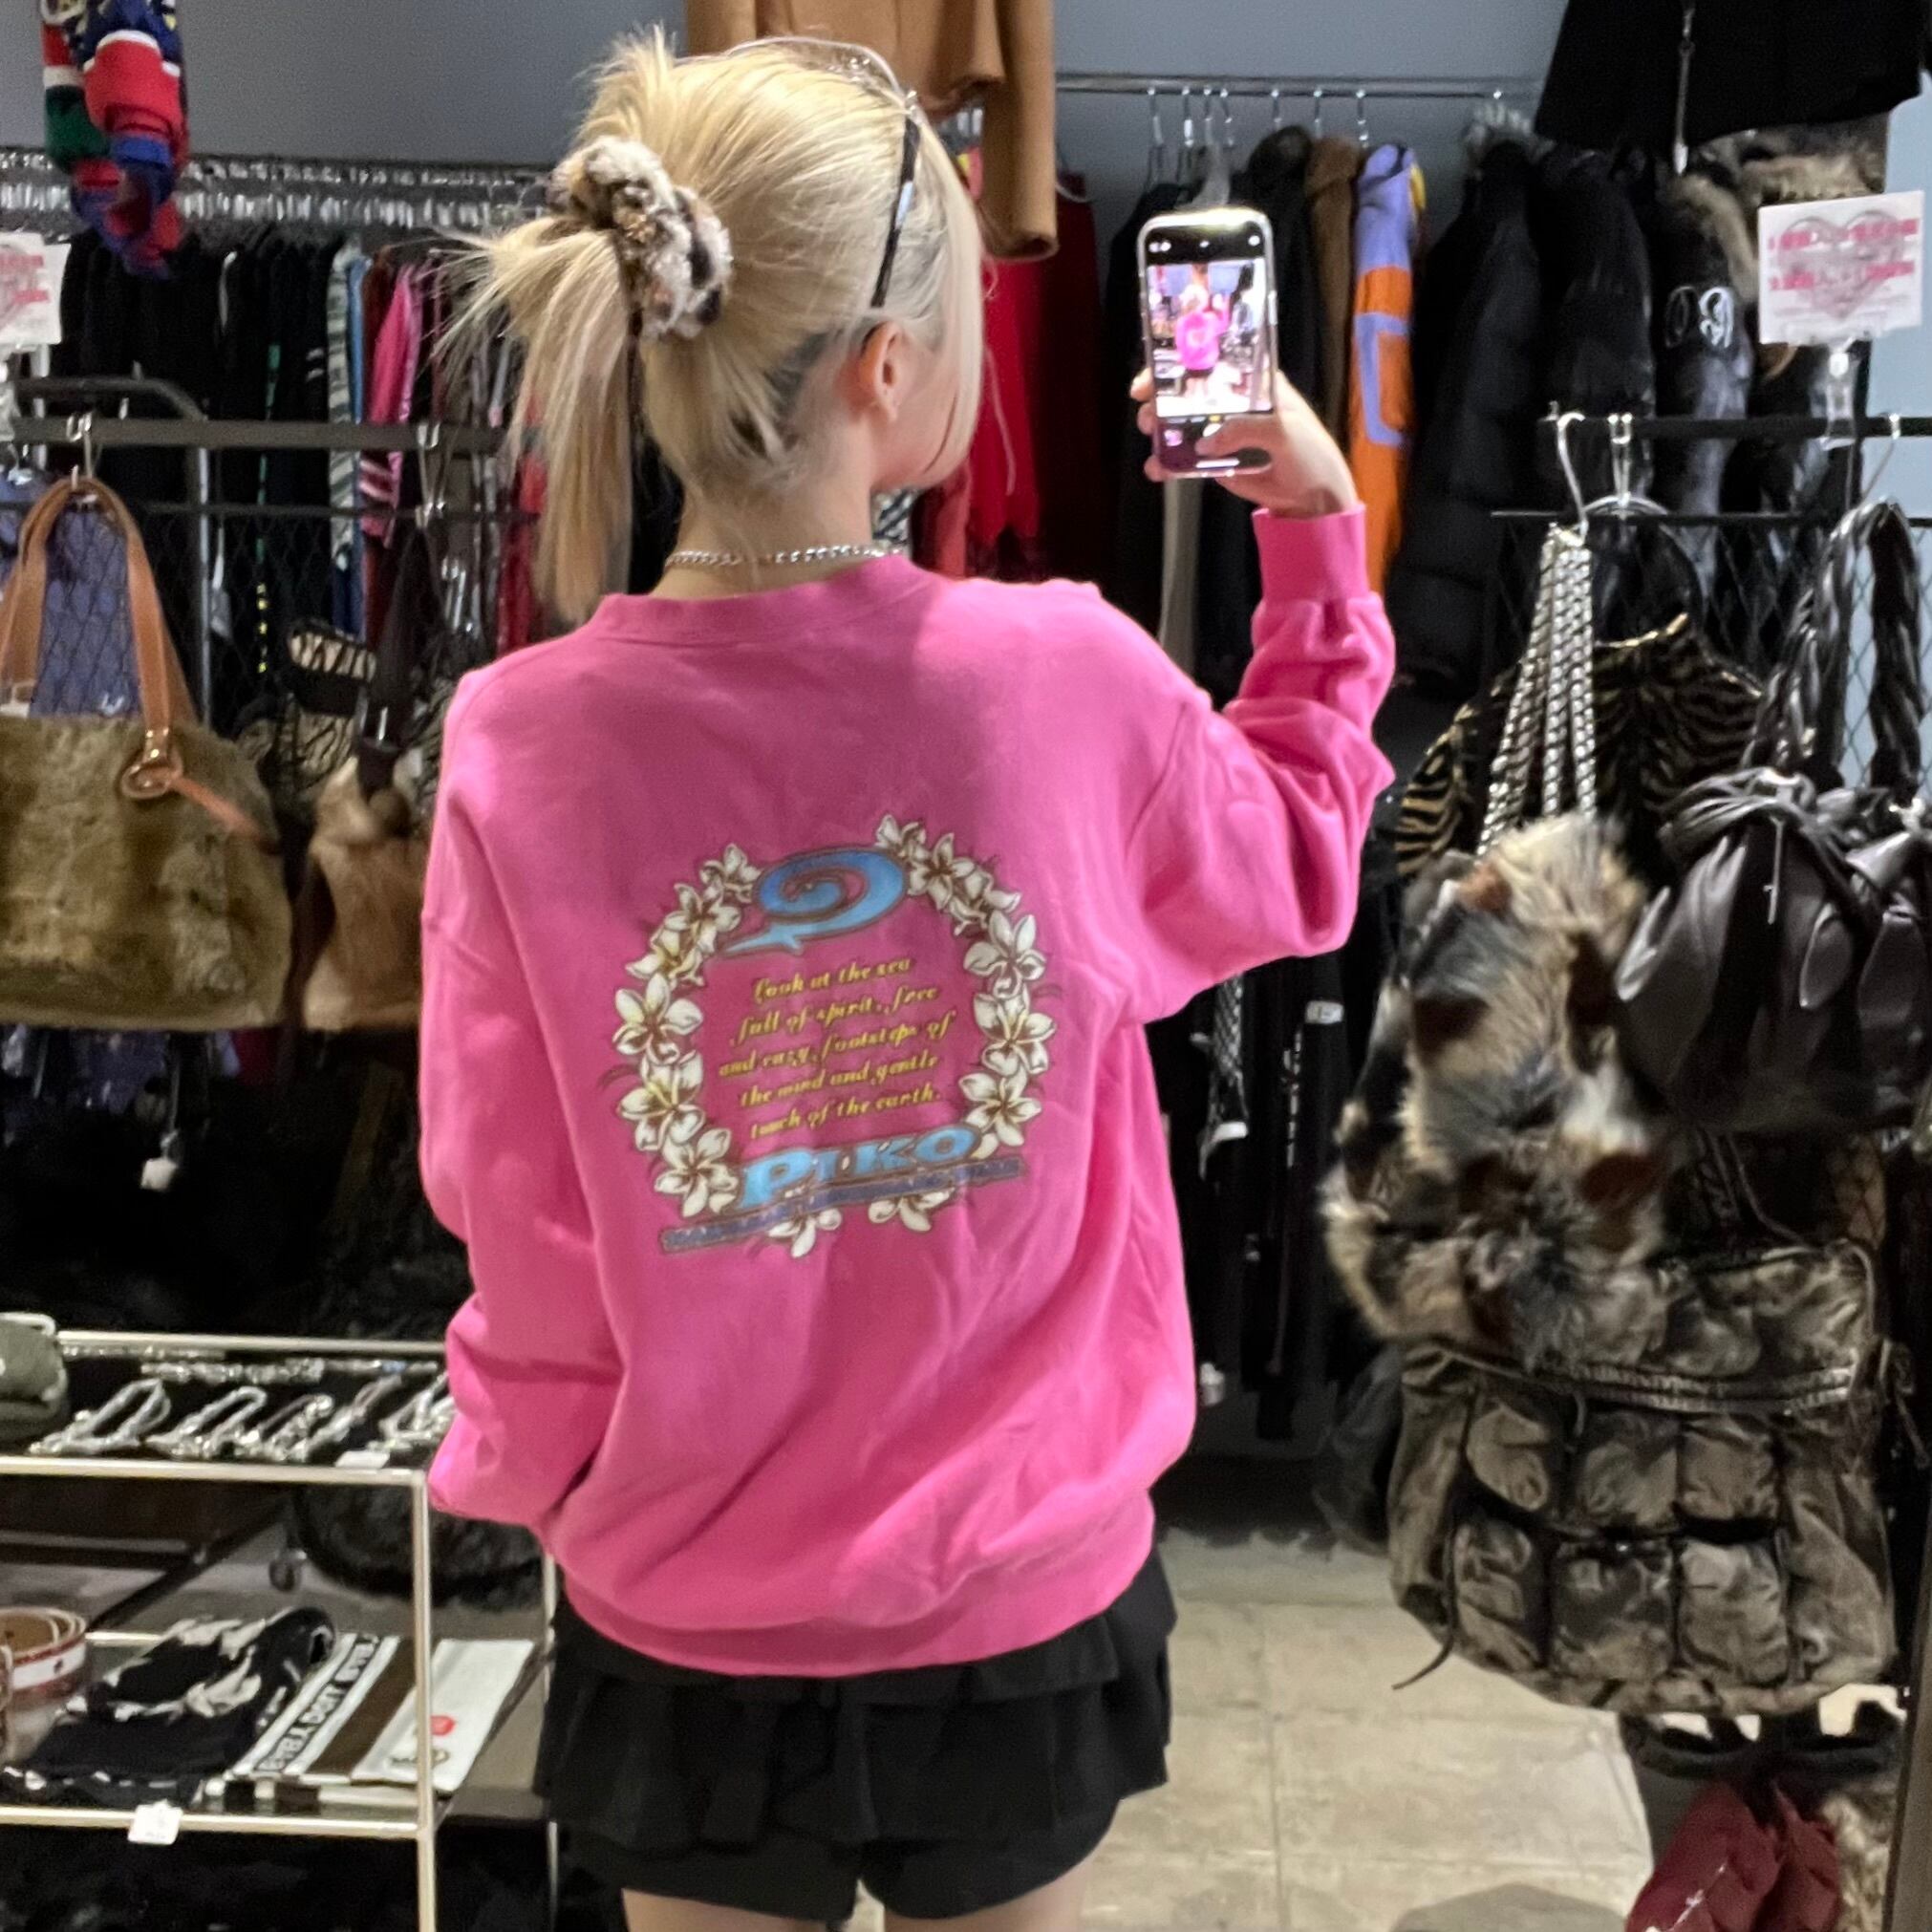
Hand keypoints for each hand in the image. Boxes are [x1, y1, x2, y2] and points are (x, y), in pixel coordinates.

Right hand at [1133, 370, 1359, 518]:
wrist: (1313, 497)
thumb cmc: (1308, 452)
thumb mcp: (1282, 431)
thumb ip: (1244, 431)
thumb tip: (1204, 443)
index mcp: (1253, 383)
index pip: (1214, 362)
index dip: (1183, 361)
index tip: (1158, 369)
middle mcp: (1232, 403)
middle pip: (1188, 391)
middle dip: (1162, 397)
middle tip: (1148, 409)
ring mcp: (1221, 432)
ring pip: (1181, 424)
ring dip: (1160, 429)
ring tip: (1152, 437)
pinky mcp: (1215, 461)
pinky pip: (1186, 458)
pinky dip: (1168, 463)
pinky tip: (1157, 470)